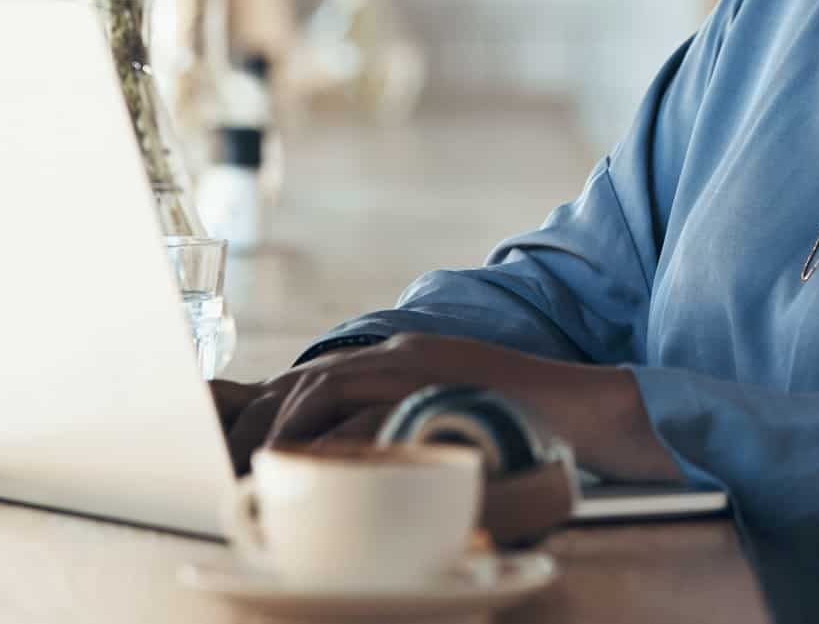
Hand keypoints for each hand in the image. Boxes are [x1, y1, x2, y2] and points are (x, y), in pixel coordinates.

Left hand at [209, 333, 682, 483]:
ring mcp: (416, 365)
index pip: (317, 377)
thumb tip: (345, 463)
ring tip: (264, 465)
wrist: (581, 408)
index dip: (271, 409)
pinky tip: (308, 463)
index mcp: (399, 357)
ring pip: (324, 387)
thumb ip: (398, 425)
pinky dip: (327, 437)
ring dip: (286, 428)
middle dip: (263, 420)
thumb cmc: (517, 423)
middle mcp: (399, 353)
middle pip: (309, 379)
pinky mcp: (431, 384)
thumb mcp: (443, 414)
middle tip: (238, 462)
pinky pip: (361, 410)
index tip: (244, 446)